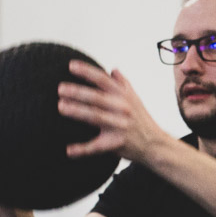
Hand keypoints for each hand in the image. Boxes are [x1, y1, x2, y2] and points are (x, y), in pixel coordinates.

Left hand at [57, 60, 172, 162]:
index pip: (104, 80)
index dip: (87, 72)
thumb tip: (113, 69)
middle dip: (79, 92)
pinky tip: (68, 151)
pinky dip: (82, 150)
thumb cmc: (141, 120)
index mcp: (124, 96)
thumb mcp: (135, 99)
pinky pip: (96, 147)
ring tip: (61, 106)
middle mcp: (122, 109)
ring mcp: (119, 127)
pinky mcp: (116, 144)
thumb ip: (123, 84)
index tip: (71, 66)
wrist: (155, 144)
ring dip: (78, 112)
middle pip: (97, 98)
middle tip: (60, 88)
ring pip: (96, 118)